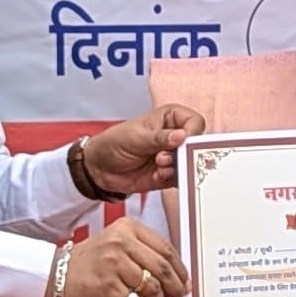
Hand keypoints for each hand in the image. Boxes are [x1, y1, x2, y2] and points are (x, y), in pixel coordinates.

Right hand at [61, 223, 185, 296]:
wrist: (57, 274)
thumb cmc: (92, 262)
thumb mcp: (118, 244)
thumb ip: (145, 252)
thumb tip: (178, 275)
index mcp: (128, 228)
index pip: (166, 249)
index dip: (181, 270)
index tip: (186, 283)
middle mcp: (121, 242)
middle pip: (162, 268)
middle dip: (176, 289)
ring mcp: (112, 263)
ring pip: (151, 287)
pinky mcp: (105, 286)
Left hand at [76, 104, 203, 197]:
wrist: (99, 169)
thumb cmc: (114, 143)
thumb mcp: (136, 137)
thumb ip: (160, 138)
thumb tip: (182, 137)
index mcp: (170, 118)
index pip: (194, 121)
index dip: (193, 132)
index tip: (183, 141)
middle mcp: (175, 136)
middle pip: (196, 144)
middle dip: (184, 153)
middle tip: (166, 157)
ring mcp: (173, 156)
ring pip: (190, 163)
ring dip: (176, 167)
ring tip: (158, 167)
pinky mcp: (169, 174)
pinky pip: (181, 178)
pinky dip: (171, 179)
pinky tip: (156, 176)